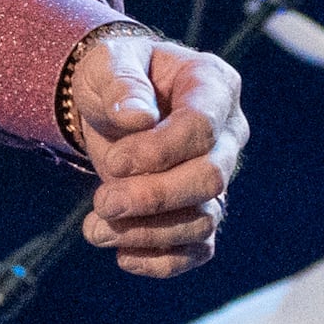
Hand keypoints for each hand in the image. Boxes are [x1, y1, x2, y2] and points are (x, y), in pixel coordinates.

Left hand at [67, 26, 246, 277]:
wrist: (111, 102)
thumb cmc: (116, 74)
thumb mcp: (107, 62)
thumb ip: (121, 82)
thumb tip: (137, 119)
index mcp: (213, 85)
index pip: (202, 127)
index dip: (158, 152)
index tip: (114, 160)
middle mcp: (228, 133)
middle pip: (210, 178)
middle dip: (154, 198)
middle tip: (103, 201)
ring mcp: (219, 175)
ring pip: (204, 219)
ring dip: (148, 233)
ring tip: (95, 228)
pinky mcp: (201, 210)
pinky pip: (198, 248)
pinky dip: (162, 261)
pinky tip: (122, 255)